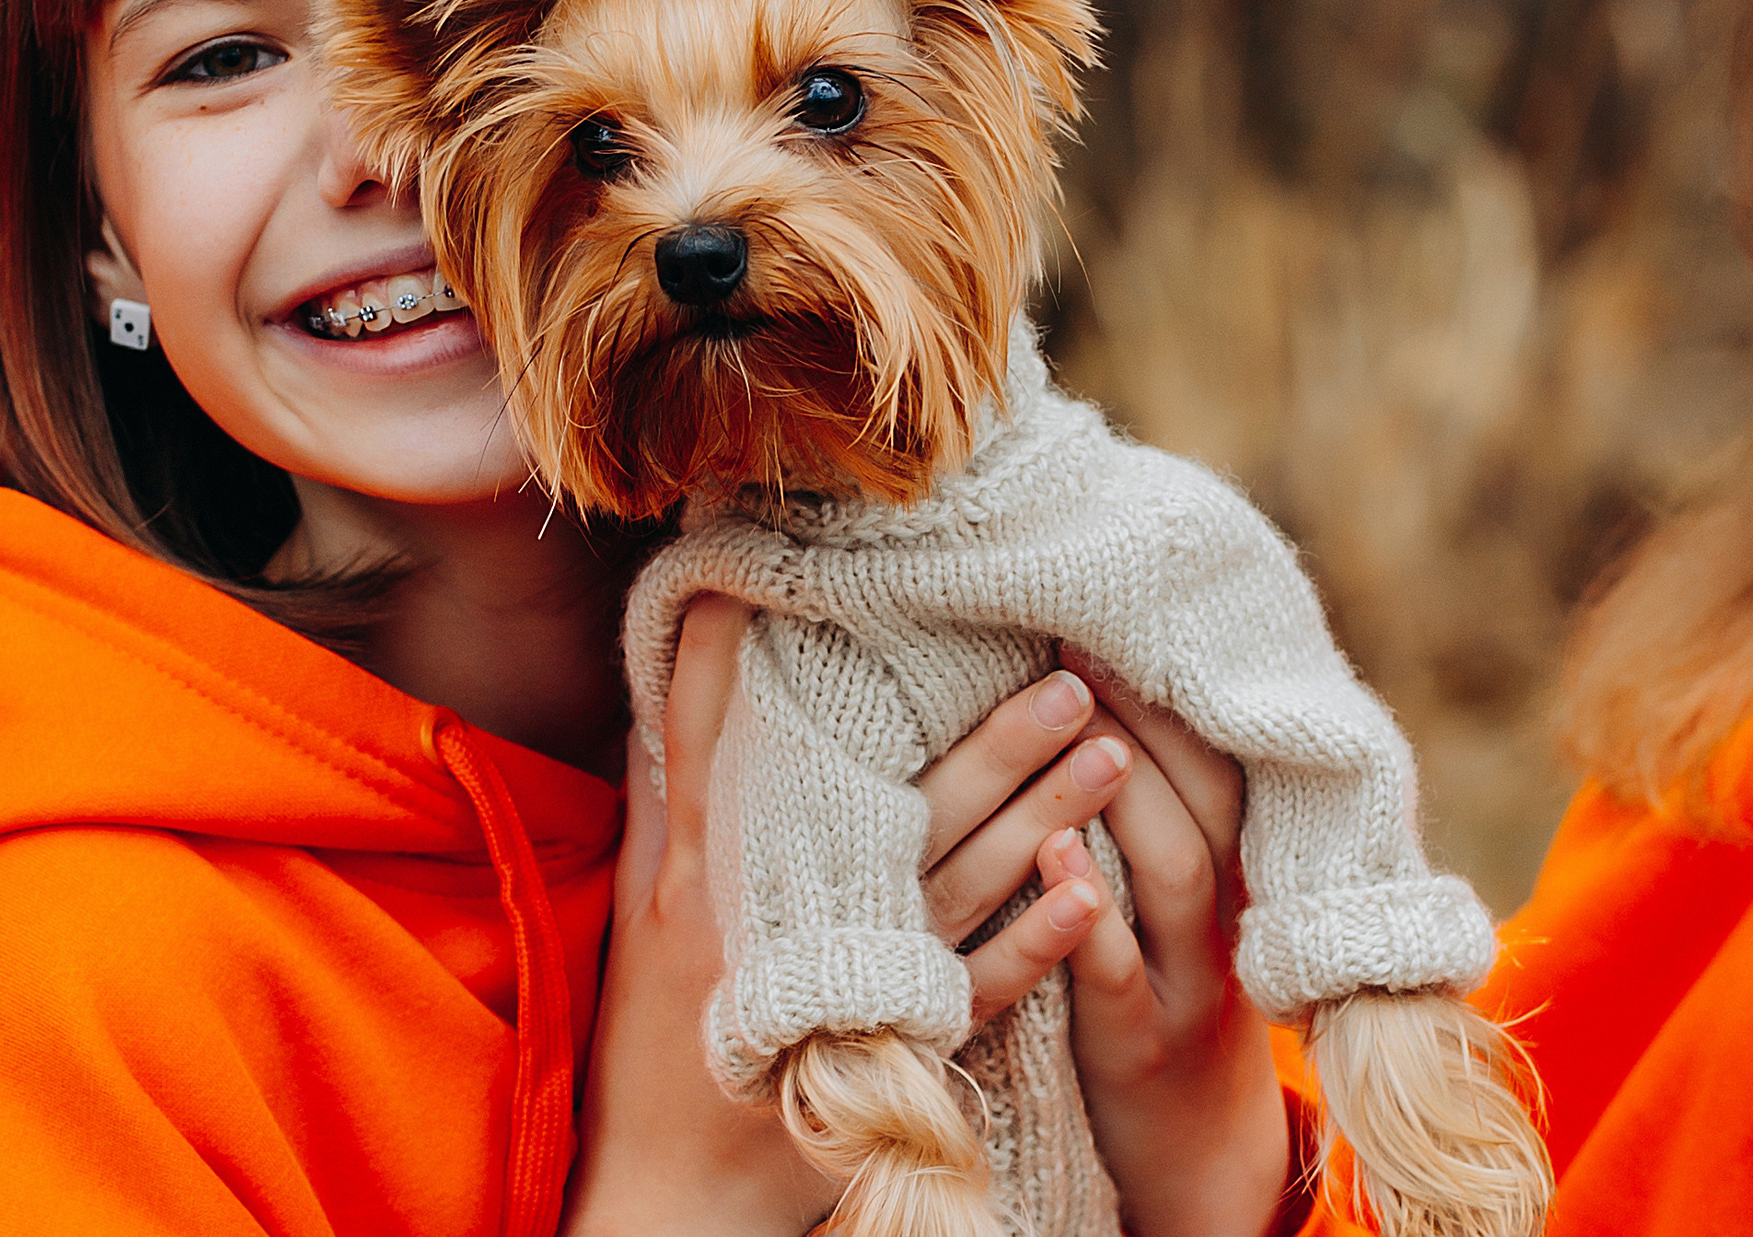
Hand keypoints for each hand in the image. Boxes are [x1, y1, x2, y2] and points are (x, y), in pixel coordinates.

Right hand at [564, 602, 1140, 1234]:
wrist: (676, 1185)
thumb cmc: (658, 1029)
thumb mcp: (643, 904)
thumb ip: (668, 801)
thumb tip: (677, 683)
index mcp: (704, 870)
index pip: (727, 741)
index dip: (747, 657)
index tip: (808, 577)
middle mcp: (776, 915)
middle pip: (895, 806)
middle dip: (988, 736)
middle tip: (1063, 668)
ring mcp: (843, 983)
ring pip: (958, 882)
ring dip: (1040, 815)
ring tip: (1109, 746)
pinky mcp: (893, 1052)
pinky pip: (980, 992)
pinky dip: (1039, 943)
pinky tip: (1096, 891)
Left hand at [1055, 644, 1289, 1236]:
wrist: (1190, 1148)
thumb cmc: (1153, 982)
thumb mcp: (1167, 892)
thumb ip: (1149, 801)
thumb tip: (1089, 678)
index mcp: (1227, 865)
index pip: (1216, 758)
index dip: (1165, 688)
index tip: (1098, 615)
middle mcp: (1221, 916)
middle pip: (1205, 801)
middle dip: (1144, 717)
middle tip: (1075, 643)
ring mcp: (1185, 980)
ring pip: (1177, 875)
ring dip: (1127, 800)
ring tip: (1079, 732)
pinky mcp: (1137, 1043)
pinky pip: (1118, 973)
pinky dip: (1089, 916)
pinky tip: (1052, 858)